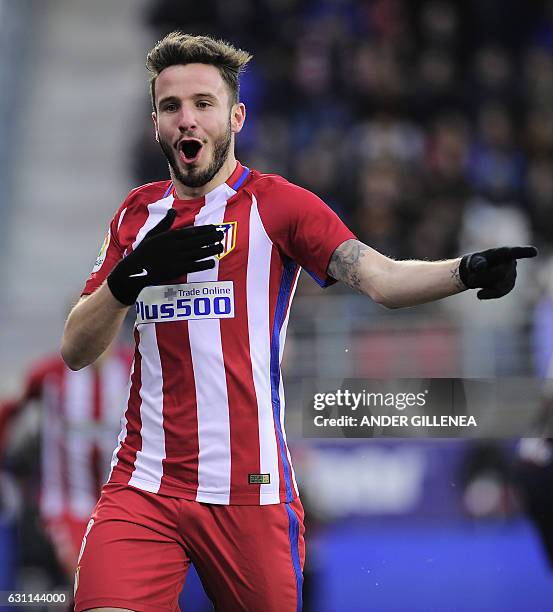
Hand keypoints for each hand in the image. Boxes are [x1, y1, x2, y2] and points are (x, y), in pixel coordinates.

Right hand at [107, 209, 223, 304]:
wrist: (134, 270)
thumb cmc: (144, 251)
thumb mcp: (152, 233)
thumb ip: (165, 223)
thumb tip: (173, 210)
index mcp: (169, 236)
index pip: (191, 232)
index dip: (204, 230)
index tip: (215, 228)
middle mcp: (174, 246)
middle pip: (197, 241)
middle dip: (211, 238)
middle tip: (222, 235)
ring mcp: (175, 258)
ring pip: (197, 253)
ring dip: (210, 250)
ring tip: (221, 247)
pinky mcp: (175, 270)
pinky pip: (192, 266)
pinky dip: (203, 264)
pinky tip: (212, 263)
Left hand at [459, 245, 537, 299]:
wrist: (476, 273)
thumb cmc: (476, 263)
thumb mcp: (472, 261)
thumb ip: (475, 263)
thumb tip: (479, 267)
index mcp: (503, 252)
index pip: (514, 252)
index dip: (524, 252)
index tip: (534, 252)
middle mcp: (511, 263)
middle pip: (500, 273)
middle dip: (483, 277)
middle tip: (471, 278)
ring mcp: (512, 275)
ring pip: (499, 284)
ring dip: (483, 284)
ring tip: (474, 280)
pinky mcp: (508, 286)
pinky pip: (499, 292)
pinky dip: (487, 294)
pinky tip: (480, 294)